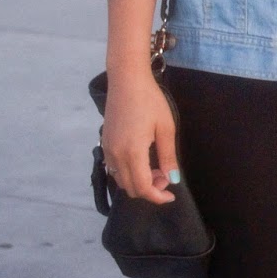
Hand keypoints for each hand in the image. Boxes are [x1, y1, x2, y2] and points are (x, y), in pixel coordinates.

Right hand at [100, 70, 179, 204]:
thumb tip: (172, 180)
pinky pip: (115, 169)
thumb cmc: (150, 100)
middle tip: (165, 174)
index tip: (171, 195)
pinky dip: (128, 172)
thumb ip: (168, 157)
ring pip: (121, 180)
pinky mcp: (104, 143)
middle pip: (130, 188)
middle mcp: (116, 154)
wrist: (126, 80)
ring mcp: (107, 149)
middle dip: (150, 189)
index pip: (143, 188)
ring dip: (138, 181)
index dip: (157, 197)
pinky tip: (142, 160)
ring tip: (155, 166)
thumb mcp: (166, 128)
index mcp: (132, 152)